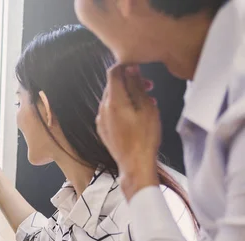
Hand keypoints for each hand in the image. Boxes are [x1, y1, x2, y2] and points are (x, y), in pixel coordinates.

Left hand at [96, 64, 160, 199]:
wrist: (134, 165)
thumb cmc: (144, 138)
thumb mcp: (146, 108)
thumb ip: (137, 86)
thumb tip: (131, 68)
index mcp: (113, 101)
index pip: (114, 73)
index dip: (126, 66)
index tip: (140, 69)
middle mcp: (103, 109)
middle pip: (113, 86)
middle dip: (130, 82)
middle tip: (148, 87)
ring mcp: (100, 120)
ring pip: (112, 99)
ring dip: (128, 96)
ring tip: (146, 103)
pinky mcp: (102, 129)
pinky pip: (111, 112)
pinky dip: (122, 108)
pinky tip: (136, 115)